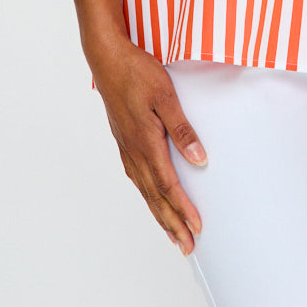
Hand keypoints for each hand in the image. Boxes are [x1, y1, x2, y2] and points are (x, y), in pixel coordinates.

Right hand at [86, 35, 207, 256]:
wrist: (107, 59)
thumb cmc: (137, 72)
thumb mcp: (166, 95)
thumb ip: (182, 128)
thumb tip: (199, 159)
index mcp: (146, 142)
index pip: (168, 185)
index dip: (183, 209)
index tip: (197, 228)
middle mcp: (134, 151)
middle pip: (155, 196)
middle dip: (172, 224)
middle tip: (187, 247)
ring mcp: (126, 147)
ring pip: (145, 190)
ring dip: (159, 215)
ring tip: (172, 234)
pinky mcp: (123, 140)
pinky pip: (137, 177)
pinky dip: (147, 196)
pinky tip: (152, 199)